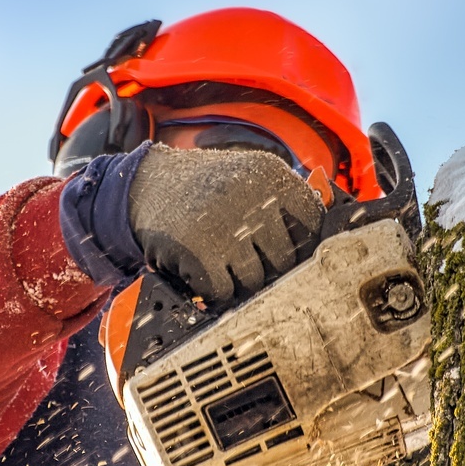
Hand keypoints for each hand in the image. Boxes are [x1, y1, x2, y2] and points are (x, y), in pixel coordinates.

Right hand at [128, 145, 322, 306]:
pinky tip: (203, 269)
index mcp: (270, 175)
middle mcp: (251, 197)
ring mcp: (225, 225)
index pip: (312, 224)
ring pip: (256, 280)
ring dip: (238, 280)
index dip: (302, 245)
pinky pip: (224, 291)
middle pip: (286, 258)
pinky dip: (213, 289)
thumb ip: (284, 203)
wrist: (144, 185)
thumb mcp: (248, 177)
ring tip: (221, 260)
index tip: (289, 251)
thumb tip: (320, 246)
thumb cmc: (204, 189)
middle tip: (245, 258)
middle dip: (268, 266)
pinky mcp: (199, 252)